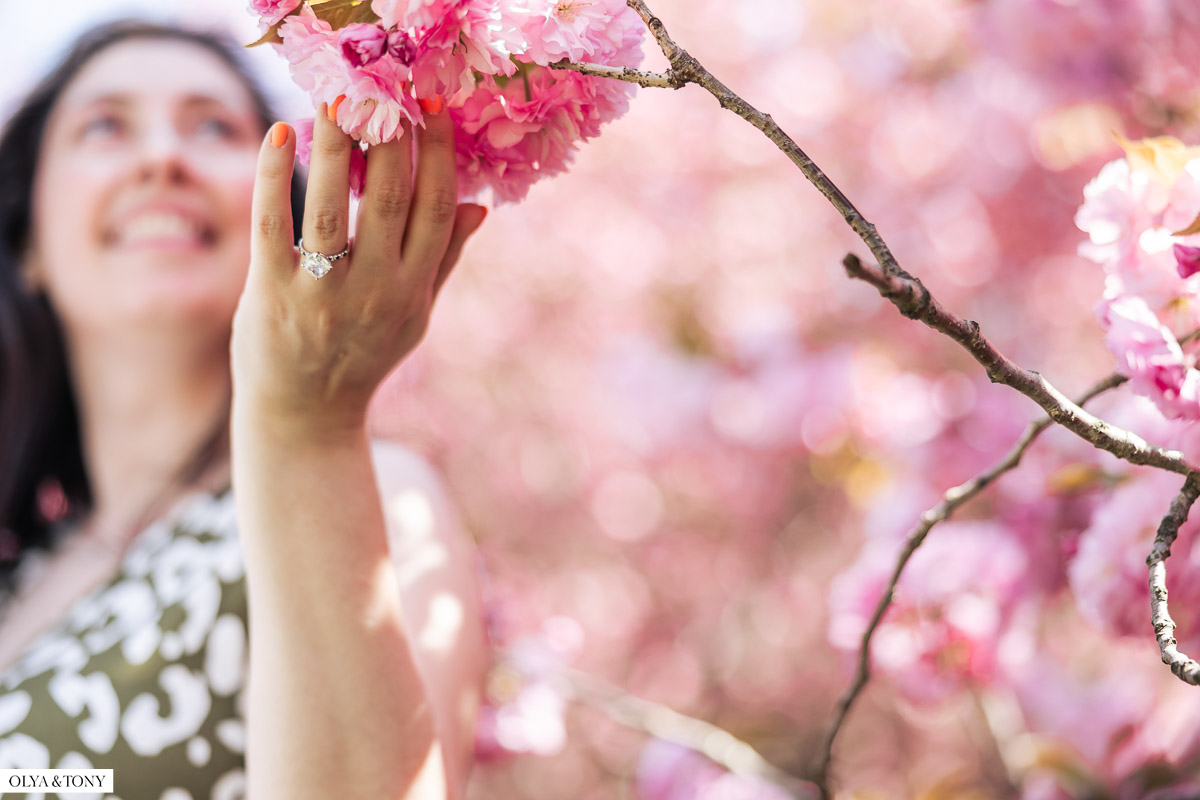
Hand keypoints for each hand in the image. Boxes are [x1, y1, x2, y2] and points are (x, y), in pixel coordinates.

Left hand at [231, 101, 485, 436]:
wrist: (305, 415)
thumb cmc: (362, 357)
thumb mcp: (415, 316)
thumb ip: (443, 260)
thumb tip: (477, 206)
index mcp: (414, 289)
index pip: (434, 207)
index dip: (437, 152)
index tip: (431, 104)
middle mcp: (375, 290)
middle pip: (390, 197)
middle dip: (389, 134)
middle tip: (382, 82)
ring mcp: (322, 293)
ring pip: (332, 205)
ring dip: (334, 142)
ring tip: (334, 93)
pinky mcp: (271, 295)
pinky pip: (273, 226)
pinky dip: (273, 177)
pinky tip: (278, 133)